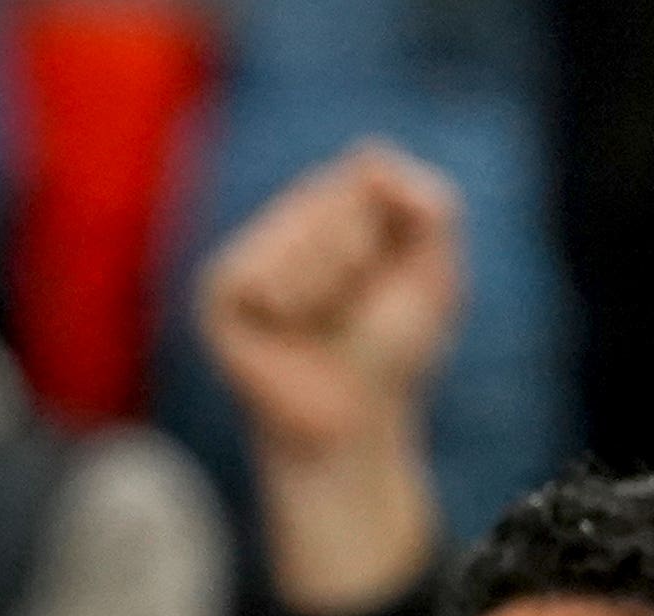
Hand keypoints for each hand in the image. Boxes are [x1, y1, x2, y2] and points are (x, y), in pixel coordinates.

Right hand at [195, 141, 460, 615]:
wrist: (351, 420)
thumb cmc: (391, 351)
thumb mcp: (436, 273)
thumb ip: (432, 204)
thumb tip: (369, 156)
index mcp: (335, 203)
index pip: (368, 168)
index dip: (392, 229)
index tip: (390, 279)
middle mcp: (288, 218)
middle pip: (336, 198)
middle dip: (363, 258)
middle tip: (353, 311)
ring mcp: (250, 251)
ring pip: (300, 235)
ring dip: (328, 287)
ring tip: (321, 324)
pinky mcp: (218, 290)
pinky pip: (259, 273)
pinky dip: (288, 306)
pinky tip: (286, 331)